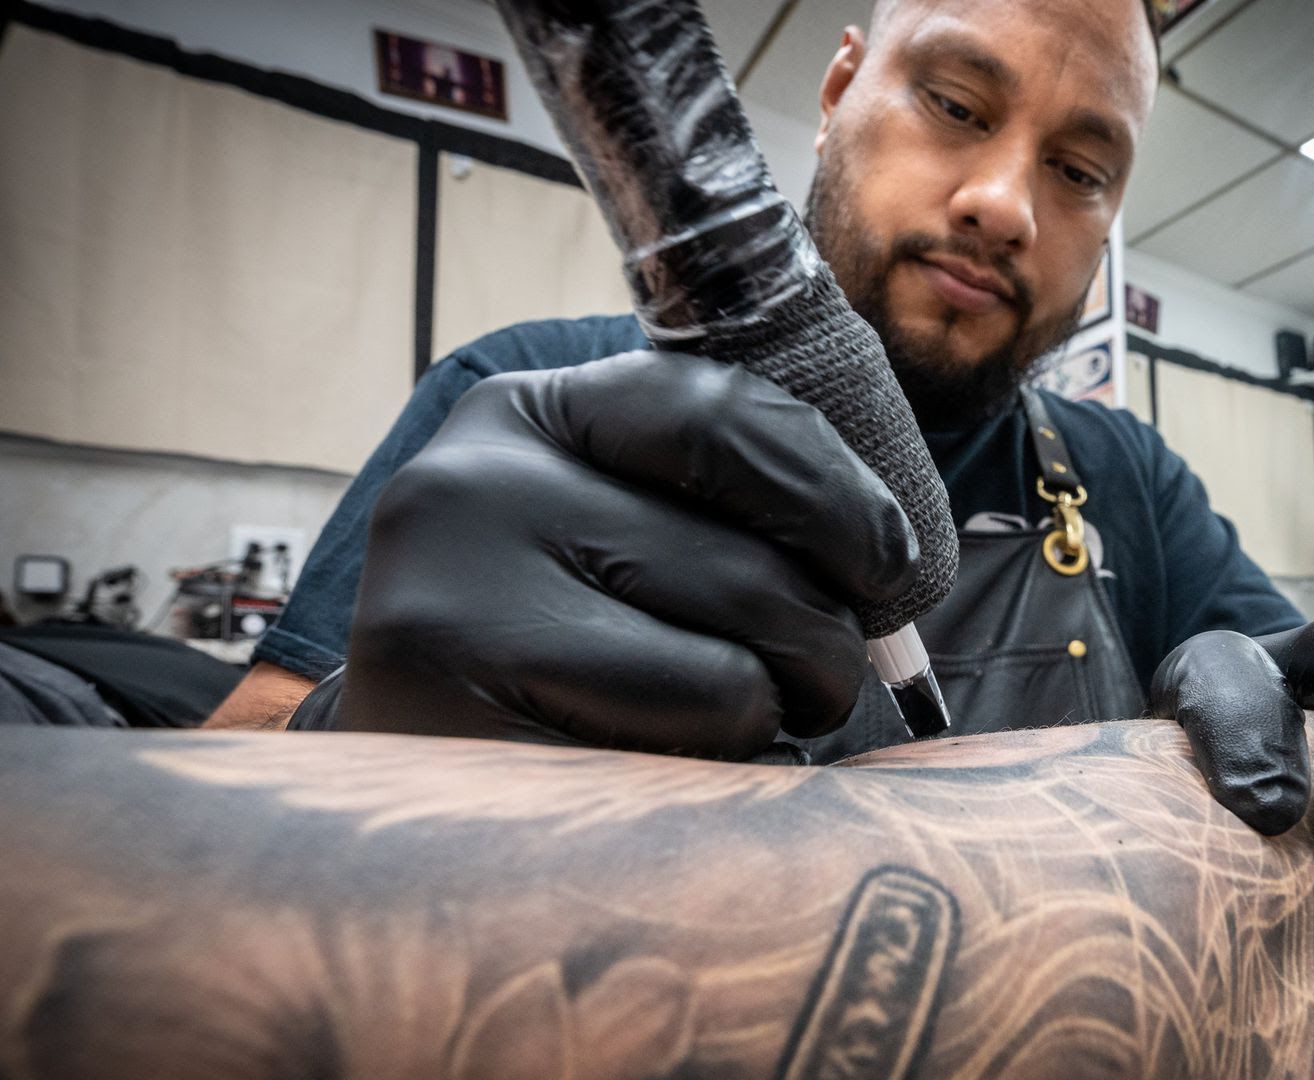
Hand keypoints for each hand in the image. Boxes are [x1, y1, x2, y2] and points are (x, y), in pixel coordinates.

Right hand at [320, 350, 916, 757]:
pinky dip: (710, 780)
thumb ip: (715, 503)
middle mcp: (467, 494)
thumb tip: (890, 552)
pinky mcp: (467, 738)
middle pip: (750, 569)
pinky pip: (682, 765)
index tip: (890, 567)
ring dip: (767, 722)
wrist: (390, 785)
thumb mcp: (605, 527)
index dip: (840, 496)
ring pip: (734, 679)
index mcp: (519, 417)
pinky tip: (657, 772)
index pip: (723, 419)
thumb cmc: (544, 641)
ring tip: (720, 727)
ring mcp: (451, 613)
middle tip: (817, 681)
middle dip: (824, 642)